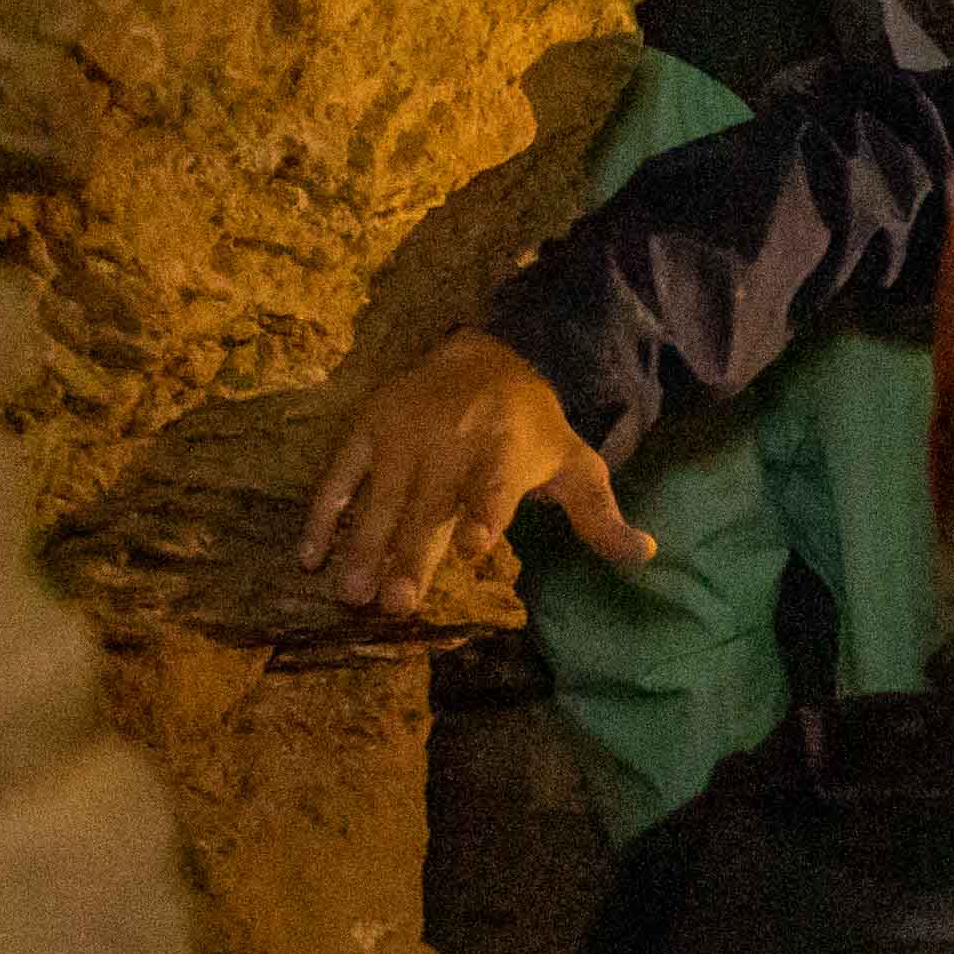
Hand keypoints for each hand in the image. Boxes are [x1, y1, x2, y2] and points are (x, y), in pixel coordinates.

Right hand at [296, 331, 651, 619]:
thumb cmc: (533, 426)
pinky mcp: (368, 428)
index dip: (484, 512)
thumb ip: (598, 515)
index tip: (472, 545)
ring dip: (362, 545)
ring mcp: (404, 435)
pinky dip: (322, 513)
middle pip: (429, 504)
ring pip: (380, 497)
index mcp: (505, 450)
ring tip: (349, 591)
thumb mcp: (575, 463)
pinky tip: (309, 555)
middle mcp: (452, 442)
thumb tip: (644, 556)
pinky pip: (339, 474)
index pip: (495, 485)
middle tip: (395, 603)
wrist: (488, 350)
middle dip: (410, 553)